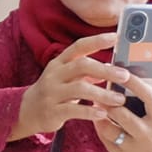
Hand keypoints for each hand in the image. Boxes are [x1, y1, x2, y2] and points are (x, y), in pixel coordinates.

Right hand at [11, 33, 127, 140]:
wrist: (26, 111)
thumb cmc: (54, 92)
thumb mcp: (67, 77)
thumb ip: (87, 72)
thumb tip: (113, 67)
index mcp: (59, 63)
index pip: (79, 46)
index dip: (97, 40)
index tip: (115, 37)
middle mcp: (54, 74)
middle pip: (82, 65)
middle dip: (106, 70)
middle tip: (125, 76)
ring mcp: (51, 92)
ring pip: (80, 88)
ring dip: (103, 93)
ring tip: (120, 99)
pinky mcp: (52, 111)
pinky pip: (74, 110)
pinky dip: (90, 111)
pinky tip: (103, 113)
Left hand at [93, 67, 151, 151]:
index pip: (148, 97)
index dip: (134, 83)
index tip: (122, 72)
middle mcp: (148, 135)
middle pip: (122, 114)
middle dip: (109, 98)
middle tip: (101, 85)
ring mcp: (134, 148)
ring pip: (109, 128)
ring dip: (100, 113)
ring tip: (96, 100)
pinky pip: (106, 140)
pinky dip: (100, 127)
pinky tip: (98, 116)